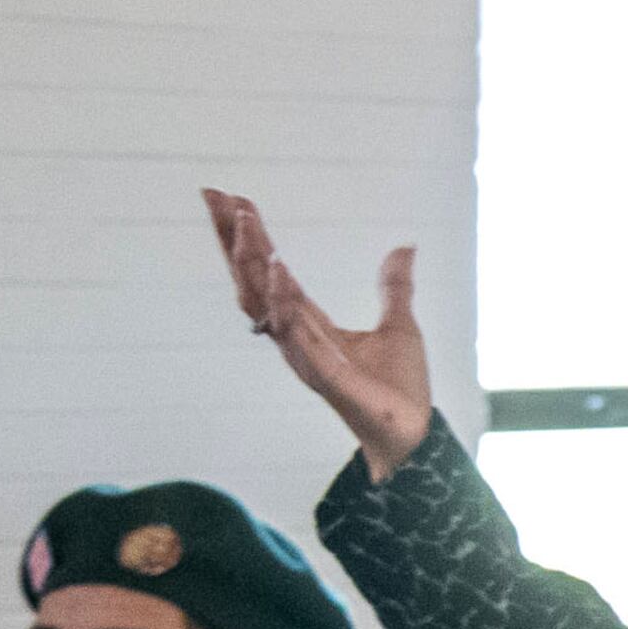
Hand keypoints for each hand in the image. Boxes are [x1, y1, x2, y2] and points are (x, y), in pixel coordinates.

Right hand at [204, 189, 431, 482]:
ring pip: (266, 302)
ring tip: (247, 224)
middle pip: (252, 280)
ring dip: (254, 263)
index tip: (233, 198)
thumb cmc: (398, 388)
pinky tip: (279, 273)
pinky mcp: (325, 375)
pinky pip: (297, 336)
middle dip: (233, 239)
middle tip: (215, 195)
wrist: (412, 433)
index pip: (269, 271)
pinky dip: (285, 304)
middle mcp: (295, 336)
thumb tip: (404, 248)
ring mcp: (305, 355)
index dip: (250, 237)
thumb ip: (394, 287)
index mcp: (308, 321)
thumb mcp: (400, 325)